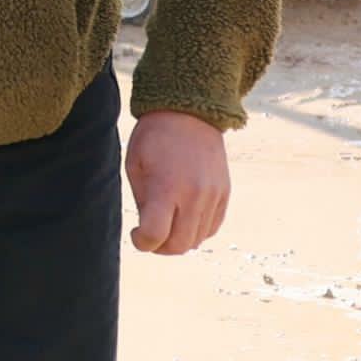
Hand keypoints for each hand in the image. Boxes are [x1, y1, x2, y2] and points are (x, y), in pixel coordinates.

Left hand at [128, 110, 231, 256]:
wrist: (189, 112)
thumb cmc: (154, 139)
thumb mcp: (136, 167)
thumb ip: (143, 203)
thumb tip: (149, 232)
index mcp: (166, 187)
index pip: (155, 235)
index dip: (141, 242)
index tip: (136, 233)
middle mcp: (194, 195)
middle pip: (179, 245)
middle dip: (160, 248)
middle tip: (150, 235)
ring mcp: (213, 195)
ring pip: (197, 240)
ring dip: (179, 240)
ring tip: (166, 224)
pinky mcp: (224, 193)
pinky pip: (212, 227)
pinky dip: (196, 231)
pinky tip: (183, 217)